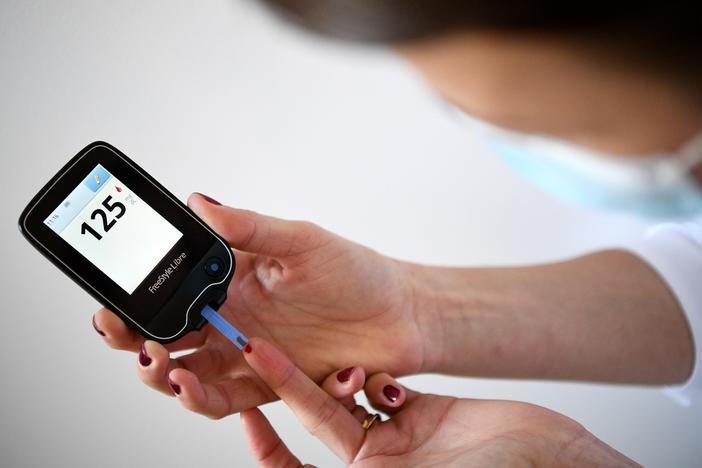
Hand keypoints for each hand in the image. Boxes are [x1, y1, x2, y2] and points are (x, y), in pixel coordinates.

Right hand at [92, 193, 426, 417]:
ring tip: (158, 362)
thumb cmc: (357, 272)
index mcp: (232, 276)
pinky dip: (200, 397)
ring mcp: (246, 353)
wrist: (400, 316)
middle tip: (122, 333)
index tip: (114, 298)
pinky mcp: (267, 384)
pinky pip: (222, 398)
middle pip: (167, 333)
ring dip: (162, 372)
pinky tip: (191, 386)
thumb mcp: (303, 241)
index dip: (138, 295)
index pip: (171, 286)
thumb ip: (251, 228)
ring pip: (186, 371)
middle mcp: (232, 316)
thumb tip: (199, 201)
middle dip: (135, 337)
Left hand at [240, 338, 638, 467]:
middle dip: (291, 390)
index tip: (247, 417)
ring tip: (333, 364)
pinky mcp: (422, 412)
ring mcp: (399, 438)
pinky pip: (385, 386)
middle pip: (319, 423)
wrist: (552, 461)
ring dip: (336, 379)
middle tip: (260, 351)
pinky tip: (384, 377)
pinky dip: (379, 377)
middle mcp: (376, 465)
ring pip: (349, 399)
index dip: (268, 450)